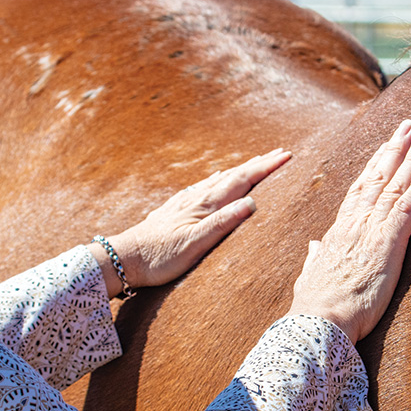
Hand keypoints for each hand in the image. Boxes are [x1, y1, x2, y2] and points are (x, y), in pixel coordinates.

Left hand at [90, 149, 291, 296]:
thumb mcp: (193, 244)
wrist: (124, 258)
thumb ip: (221, 223)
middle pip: (233, 175)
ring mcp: (184, 201)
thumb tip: (251, 202)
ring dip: (240, 169)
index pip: (242, 181)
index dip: (265, 168)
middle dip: (258, 163)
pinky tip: (214, 179)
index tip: (287, 156)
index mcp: (205, 205)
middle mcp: (196, 198)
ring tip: (255, 162)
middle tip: (280, 153)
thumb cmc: (159, 257)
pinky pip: (203, 187)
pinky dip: (217, 179)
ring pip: (218, 179)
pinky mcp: (174, 208)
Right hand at [287, 120, 410, 342]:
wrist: (319, 319)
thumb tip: (313, 247)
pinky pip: (408, 205)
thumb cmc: (316, 305)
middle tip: (408, 126)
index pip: (358, 190)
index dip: (374, 166)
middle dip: (394, 149)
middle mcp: (354, 223)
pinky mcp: (388, 242)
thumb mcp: (311, 276)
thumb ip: (314, 258)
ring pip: (394, 184)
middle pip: (378, 177)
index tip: (384, 148)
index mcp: (338, 231)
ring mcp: (371, 229)